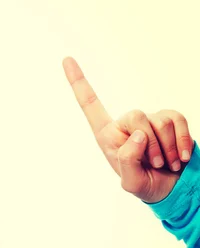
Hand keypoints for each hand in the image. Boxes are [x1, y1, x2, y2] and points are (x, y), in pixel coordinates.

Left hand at [63, 57, 193, 203]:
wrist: (172, 188)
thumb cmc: (146, 184)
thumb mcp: (131, 182)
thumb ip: (128, 160)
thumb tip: (137, 134)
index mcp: (107, 135)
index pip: (89, 105)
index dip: (78, 82)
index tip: (66, 59)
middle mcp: (126, 123)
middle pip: (136, 115)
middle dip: (150, 144)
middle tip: (155, 164)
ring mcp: (149, 119)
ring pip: (161, 121)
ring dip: (166, 148)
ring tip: (165, 164)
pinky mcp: (170, 119)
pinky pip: (178, 120)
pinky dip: (182, 141)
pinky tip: (180, 157)